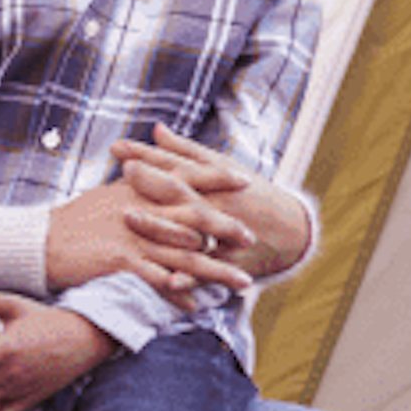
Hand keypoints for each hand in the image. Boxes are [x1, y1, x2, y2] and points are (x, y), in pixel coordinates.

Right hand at [43, 175, 255, 299]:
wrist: (40, 242)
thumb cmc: (74, 220)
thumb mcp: (107, 194)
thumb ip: (136, 182)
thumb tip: (154, 171)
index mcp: (138, 188)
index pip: (184, 177)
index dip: (215, 179)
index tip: (243, 182)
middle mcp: (141, 209)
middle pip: (195, 217)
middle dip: (226, 229)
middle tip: (251, 238)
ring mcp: (134, 236)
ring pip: (186, 254)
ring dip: (217, 271)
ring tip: (242, 282)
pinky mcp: (123, 262)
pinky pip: (160, 281)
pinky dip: (181, 295)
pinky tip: (197, 306)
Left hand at [112, 127, 312, 279]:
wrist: (293, 230)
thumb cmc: (249, 194)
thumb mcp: (221, 168)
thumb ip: (185, 151)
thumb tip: (157, 129)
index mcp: (212, 180)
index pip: (175, 164)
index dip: (147, 155)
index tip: (118, 147)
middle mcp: (218, 203)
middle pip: (182, 191)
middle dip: (152, 181)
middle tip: (125, 172)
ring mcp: (224, 233)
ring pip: (190, 229)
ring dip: (161, 224)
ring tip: (130, 219)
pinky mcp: (231, 262)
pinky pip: (209, 271)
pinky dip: (190, 277)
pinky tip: (168, 282)